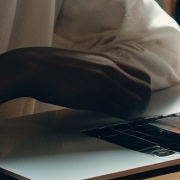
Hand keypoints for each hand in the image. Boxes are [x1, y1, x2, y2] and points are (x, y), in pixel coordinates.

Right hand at [0, 47, 151, 118]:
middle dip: (144, 102)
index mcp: (109, 60)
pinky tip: (115, 118)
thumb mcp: (84, 62)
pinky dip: (122, 116)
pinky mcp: (93, 96)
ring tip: (125, 117)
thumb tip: (108, 81)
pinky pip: (118, 109)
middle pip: (145, 88)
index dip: (143, 91)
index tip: (136, 100)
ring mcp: (104, 82)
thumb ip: (100, 70)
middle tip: (134, 112)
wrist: (34, 67)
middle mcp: (111, 70)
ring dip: (134, 112)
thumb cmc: (54, 66)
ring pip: (135, 100)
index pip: (143, 76)